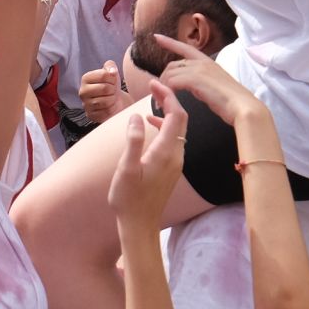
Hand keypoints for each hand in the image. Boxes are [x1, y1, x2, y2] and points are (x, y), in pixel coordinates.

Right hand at [79, 60, 127, 123]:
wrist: (114, 100)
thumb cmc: (111, 85)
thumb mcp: (111, 72)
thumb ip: (110, 66)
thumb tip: (112, 71)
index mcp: (86, 78)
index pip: (103, 75)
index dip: (113, 78)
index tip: (113, 80)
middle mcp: (83, 91)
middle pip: (105, 88)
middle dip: (113, 89)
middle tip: (113, 90)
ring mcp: (86, 104)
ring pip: (106, 101)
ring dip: (113, 99)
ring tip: (111, 97)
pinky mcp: (91, 115)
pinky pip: (106, 112)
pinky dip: (111, 109)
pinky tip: (109, 106)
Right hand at [106, 79, 186, 225]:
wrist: (140, 226)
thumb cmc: (129, 199)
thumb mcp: (126, 168)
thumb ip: (132, 140)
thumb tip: (136, 116)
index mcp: (165, 152)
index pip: (176, 115)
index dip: (167, 95)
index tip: (153, 82)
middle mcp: (176, 155)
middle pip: (181, 119)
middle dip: (170, 100)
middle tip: (153, 87)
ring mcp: (176, 163)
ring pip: (179, 130)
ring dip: (167, 113)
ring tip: (150, 103)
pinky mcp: (172, 168)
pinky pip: (173, 139)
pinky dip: (165, 126)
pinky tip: (149, 126)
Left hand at [154, 32, 266, 126]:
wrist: (243, 106)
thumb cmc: (233, 101)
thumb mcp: (217, 84)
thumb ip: (205, 81)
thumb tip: (197, 86)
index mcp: (208, 62)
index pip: (185, 48)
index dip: (170, 42)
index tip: (157, 37)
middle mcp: (202, 63)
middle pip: (173, 65)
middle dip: (163, 79)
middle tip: (160, 94)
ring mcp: (199, 70)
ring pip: (170, 74)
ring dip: (163, 88)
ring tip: (161, 103)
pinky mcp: (195, 80)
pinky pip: (172, 82)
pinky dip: (166, 91)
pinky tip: (166, 101)